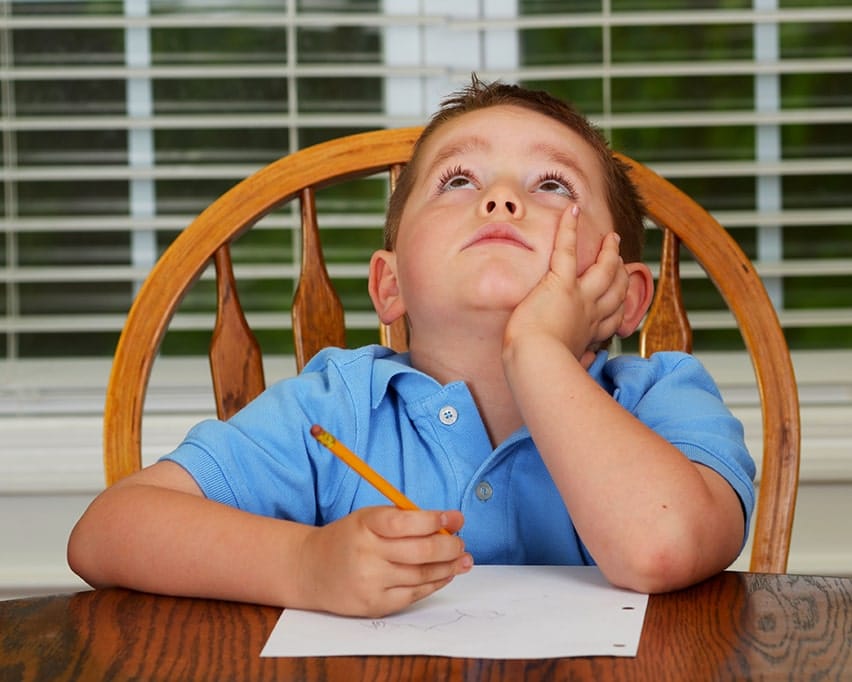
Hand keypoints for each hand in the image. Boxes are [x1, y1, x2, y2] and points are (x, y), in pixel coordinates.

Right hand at [295, 506, 470, 616]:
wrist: (312, 570)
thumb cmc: (349, 538)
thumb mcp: (368, 518)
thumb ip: (404, 519)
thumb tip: (449, 524)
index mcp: (364, 525)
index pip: (405, 522)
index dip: (435, 521)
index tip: (456, 518)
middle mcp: (366, 554)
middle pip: (420, 552)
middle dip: (449, 547)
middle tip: (461, 543)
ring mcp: (370, 583)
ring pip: (422, 575)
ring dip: (449, 567)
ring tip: (463, 559)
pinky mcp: (374, 605)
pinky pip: (414, 595)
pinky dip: (434, 584)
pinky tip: (445, 574)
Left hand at [504, 204, 628, 361]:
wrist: (536, 364)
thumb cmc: (542, 371)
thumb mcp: (567, 367)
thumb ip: (579, 361)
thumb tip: (587, 362)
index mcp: (588, 334)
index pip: (612, 317)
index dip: (619, 305)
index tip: (620, 298)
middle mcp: (589, 313)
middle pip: (615, 290)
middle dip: (620, 273)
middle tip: (619, 258)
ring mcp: (578, 297)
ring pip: (602, 269)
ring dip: (608, 251)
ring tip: (610, 236)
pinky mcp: (560, 284)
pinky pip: (567, 250)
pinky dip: (569, 228)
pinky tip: (571, 210)